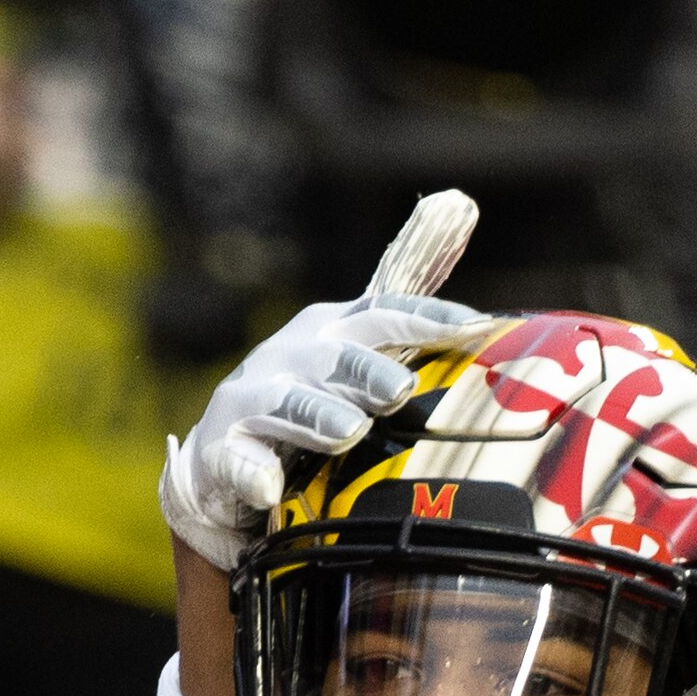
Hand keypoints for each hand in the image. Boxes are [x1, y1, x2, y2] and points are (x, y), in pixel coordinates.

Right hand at [159, 195, 482, 570]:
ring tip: (349, 432)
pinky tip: (268, 488)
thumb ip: (405, 321)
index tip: (475, 327)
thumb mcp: (357, 360)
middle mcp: (291, 355)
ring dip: (318, 415)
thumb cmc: (314, 400)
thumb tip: (461, 208)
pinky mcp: (220, 447)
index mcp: (332, 329)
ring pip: (286, 403)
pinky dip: (252, 472)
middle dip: (367, 371)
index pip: (385, 313)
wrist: (226, 450)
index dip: (429, 319)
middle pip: (334, 356)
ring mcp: (251, 398)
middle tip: (401, 392)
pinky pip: (237, 460)